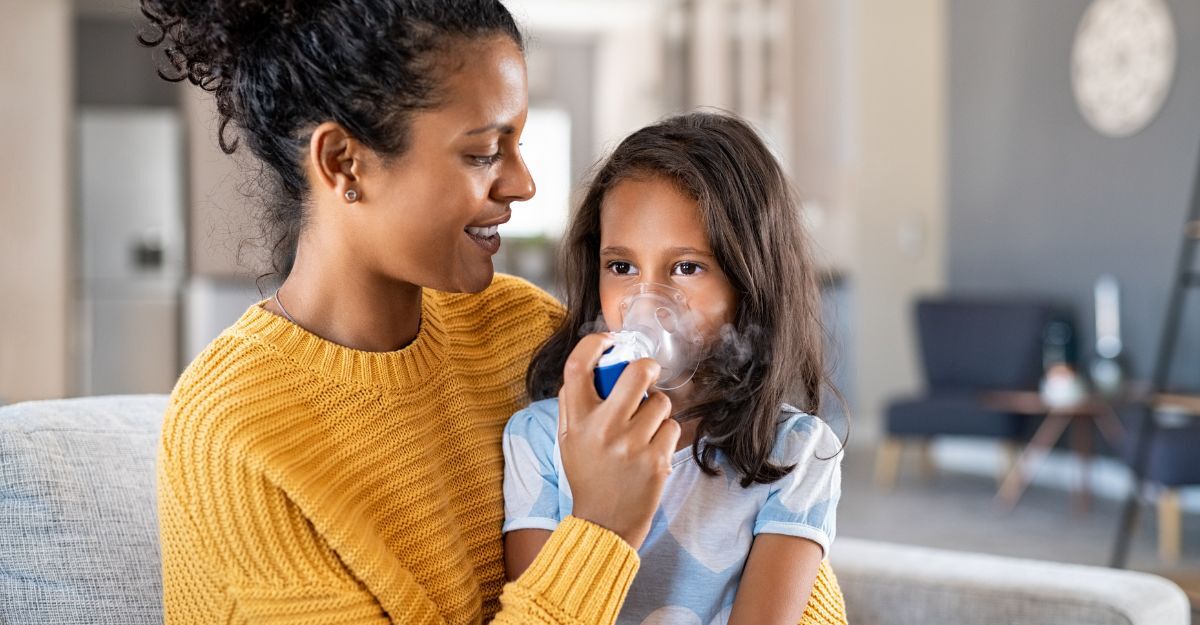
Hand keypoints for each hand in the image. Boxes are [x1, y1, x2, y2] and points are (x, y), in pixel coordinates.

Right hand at [557, 333, 679, 549]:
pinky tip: (651, 449)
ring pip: (660, 401)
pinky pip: (671, 426)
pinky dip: (664, 434)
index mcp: (577, 421)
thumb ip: (573, 404)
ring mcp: (632, 445)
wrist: (605, 522)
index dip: (594, 344)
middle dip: (647, 367)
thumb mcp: (568, 439)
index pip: (578, 367)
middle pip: (636, 373)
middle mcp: (603, 430)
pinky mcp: (656, 461)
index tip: (608, 341)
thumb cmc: (588, 474)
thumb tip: (592, 362)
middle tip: (647, 373)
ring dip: (656, 409)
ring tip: (643, 428)